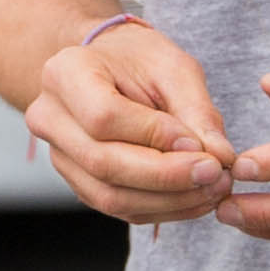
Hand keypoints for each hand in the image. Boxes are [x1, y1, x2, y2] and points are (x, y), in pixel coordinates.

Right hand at [25, 19, 234, 225]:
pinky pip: (117, 208)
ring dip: (168, 201)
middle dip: (167, 177)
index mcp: (66, 74)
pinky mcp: (77, 182)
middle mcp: (49, 117)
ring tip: (212, 190)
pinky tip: (195, 198)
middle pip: (104, 163)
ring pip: (110, 196)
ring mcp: (58, 155)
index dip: (155, 136)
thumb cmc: (140, 61)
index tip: (201, 144)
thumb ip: (197, 112)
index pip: (104, 116)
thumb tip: (220, 158)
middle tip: (215, 175)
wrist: (111, 68)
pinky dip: (162, 209)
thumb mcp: (174, 69)